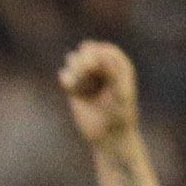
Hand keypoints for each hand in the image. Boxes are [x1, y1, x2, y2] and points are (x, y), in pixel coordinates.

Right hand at [58, 39, 141, 155]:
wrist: (109, 137)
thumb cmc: (120, 115)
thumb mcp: (121, 93)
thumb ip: (113, 72)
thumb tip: (99, 55)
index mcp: (119, 64)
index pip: (104, 49)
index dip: (96, 55)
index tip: (93, 67)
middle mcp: (103, 67)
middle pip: (86, 50)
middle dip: (83, 62)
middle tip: (86, 74)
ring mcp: (87, 76)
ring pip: (72, 59)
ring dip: (75, 71)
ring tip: (82, 86)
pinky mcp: (75, 87)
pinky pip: (64, 74)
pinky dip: (67, 81)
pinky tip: (73, 91)